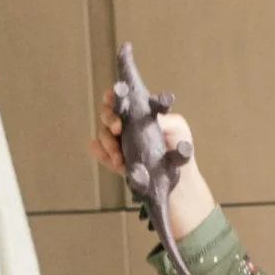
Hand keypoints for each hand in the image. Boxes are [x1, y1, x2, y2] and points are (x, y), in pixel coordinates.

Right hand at [91, 88, 213, 239]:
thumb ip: (166, 120)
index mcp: (140, 111)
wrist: (175, 178)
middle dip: (109, 118)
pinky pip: (96, 149)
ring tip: (121, 158)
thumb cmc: (178, 148)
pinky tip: (118, 164)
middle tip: (117, 128)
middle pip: (107, 112)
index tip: (112, 97)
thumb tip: (152, 119)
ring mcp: (116, 139)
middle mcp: (125, 122)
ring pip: (101, 133)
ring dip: (109, 144)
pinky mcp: (111, 155)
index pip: (123, 98)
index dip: (114, 95)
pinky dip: (103, 154)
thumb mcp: (178, 128)